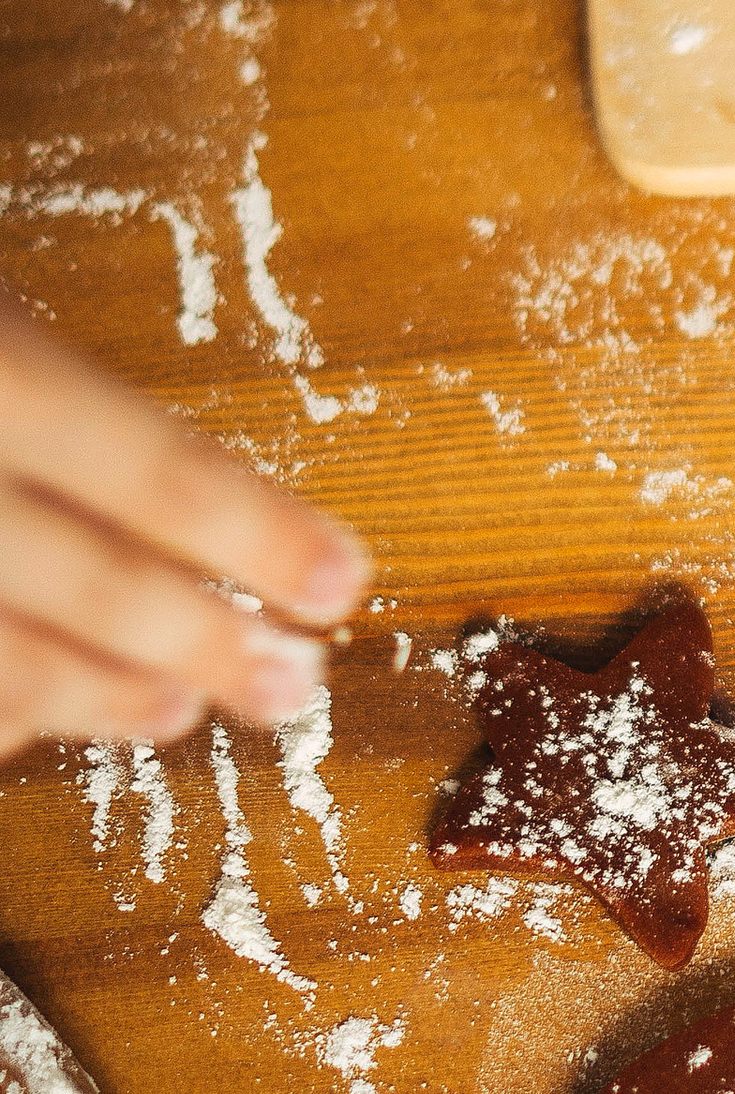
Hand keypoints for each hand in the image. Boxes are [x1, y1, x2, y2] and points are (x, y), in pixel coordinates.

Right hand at [0, 288, 371, 760]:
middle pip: (100, 588)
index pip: (159, 473)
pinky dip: (3, 709)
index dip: (261, 539)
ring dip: (101, 697)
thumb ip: (60, 388)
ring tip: (175, 709)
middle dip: (206, 646)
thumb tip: (193, 490)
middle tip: (289, 686)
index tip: (341, 582)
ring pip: (14, 659)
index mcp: (6, 378)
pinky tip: (34, 716)